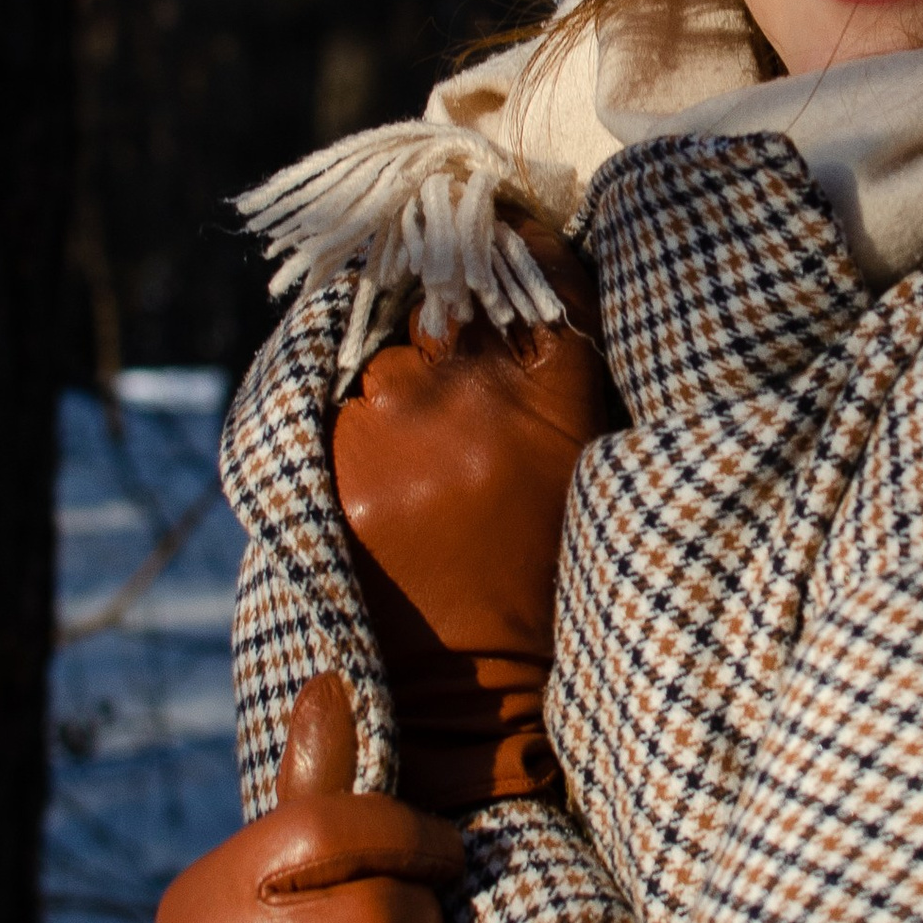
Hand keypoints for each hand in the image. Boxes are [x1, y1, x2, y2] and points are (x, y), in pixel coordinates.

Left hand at [332, 228, 618, 811]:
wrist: (480, 689)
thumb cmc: (546, 569)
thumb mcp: (585, 457)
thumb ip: (556, 362)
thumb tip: (517, 256)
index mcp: (556, 393)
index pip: (530, 267)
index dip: (510, 244)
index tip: (501, 234)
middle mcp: (475, 397)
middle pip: (441, 302)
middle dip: (443, 324)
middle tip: (457, 388)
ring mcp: (398, 429)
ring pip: (382, 356)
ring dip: (395, 383)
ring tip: (424, 455)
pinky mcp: (339, 467)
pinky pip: (336, 405)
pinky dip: (353, 428)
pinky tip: (387, 478)